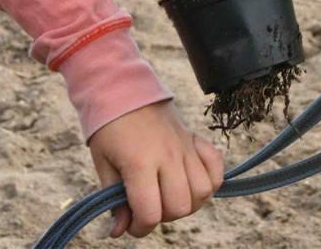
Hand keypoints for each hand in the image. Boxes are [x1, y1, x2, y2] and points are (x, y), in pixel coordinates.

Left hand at [89, 101, 223, 237]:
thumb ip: (114, 200)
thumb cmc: (109, 129)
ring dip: (188, 201)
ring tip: (169, 195)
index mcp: (140, 163)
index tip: (130, 222)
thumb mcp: (104, 165)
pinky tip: (191, 181)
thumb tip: (120, 230)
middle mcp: (168, 156)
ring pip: (203, 191)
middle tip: (149, 205)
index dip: (140, 227)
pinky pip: (217, 166)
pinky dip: (210, 180)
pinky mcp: (195, 139)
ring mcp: (185, 147)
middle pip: (181, 206)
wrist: (125, 90)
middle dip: (164, 216)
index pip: (151, 213)